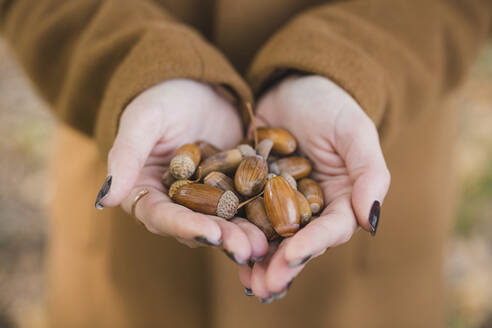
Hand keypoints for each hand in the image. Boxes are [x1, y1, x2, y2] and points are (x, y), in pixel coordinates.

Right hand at [95, 79, 267, 263]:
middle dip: (222, 239)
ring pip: (224, 221)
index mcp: (147, 191)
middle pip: (196, 226)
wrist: (197, 84)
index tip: (209, 235)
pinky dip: (261, 215)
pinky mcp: (233, 187)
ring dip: (244, 234)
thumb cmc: (162, 97)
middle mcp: (176, 201)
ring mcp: (207, 197)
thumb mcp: (143, 121)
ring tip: (266, 244)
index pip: (162, 216)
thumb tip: (105, 200)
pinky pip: (247, 204)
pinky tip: (279, 223)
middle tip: (246, 249)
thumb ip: (126, 156)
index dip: (184, 227)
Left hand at [239, 75, 390, 300]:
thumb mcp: (354, 131)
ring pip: (273, 238)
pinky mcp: (255, 192)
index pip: (331, 228)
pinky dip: (238, 235)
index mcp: (341, 198)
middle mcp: (312, 207)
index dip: (313, 244)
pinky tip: (225, 251)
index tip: (292, 256)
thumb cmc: (331, 104)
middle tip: (264, 285)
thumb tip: (370, 222)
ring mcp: (281, 202)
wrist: (293, 86)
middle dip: (284, 265)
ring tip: (246, 281)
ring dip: (260, 261)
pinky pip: (246, 216)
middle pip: (300, 241)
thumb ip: (369, 173)